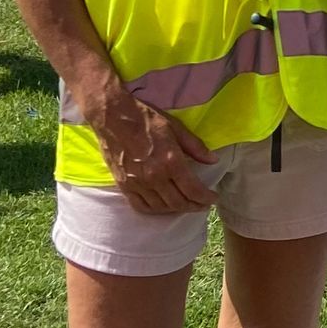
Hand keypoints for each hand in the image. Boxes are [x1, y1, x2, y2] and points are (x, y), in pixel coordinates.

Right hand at [97, 98, 218, 212]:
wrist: (113, 117)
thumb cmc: (146, 119)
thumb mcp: (176, 127)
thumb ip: (196, 147)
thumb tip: (213, 160)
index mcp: (170, 161)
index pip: (193, 190)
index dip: (206, 197)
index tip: (213, 198)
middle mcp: (154, 177)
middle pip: (179, 202)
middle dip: (195, 206)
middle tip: (202, 204)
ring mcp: (138, 184)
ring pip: (162, 207)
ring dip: (177, 209)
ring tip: (186, 204)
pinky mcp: (124, 186)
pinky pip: (141, 207)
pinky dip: (155, 210)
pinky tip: (163, 206)